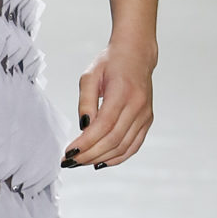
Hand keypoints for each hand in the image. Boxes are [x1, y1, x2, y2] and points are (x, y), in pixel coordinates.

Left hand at [63, 43, 154, 169]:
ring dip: (100, 158)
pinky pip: (133, 146)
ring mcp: (145, 115)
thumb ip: (85, 101)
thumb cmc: (110, 63)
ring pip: (123, 147)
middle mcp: (137, 106)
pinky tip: (100, 162)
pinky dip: (117, 158)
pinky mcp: (147, 120)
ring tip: (81, 162)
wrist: (136, 54)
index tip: (69, 152)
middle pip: (113, 140)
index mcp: (122, 92)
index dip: (86, 143)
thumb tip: (83, 127)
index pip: (103, 126)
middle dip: (89, 154)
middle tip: (70, 161)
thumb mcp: (89, 75)